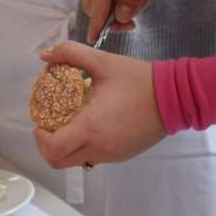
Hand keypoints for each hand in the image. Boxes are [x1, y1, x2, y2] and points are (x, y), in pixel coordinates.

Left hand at [32, 42, 166, 168]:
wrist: (175, 97)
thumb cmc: (139, 80)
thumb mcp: (103, 61)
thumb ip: (70, 54)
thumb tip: (44, 54)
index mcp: (91, 126)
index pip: (54, 148)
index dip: (40, 138)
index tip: (40, 123)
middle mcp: (99, 147)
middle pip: (60, 161)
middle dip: (47, 147)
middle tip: (48, 127)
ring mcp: (111, 155)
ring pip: (76, 161)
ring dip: (65, 148)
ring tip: (67, 125)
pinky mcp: (122, 156)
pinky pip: (93, 157)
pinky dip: (83, 147)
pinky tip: (88, 126)